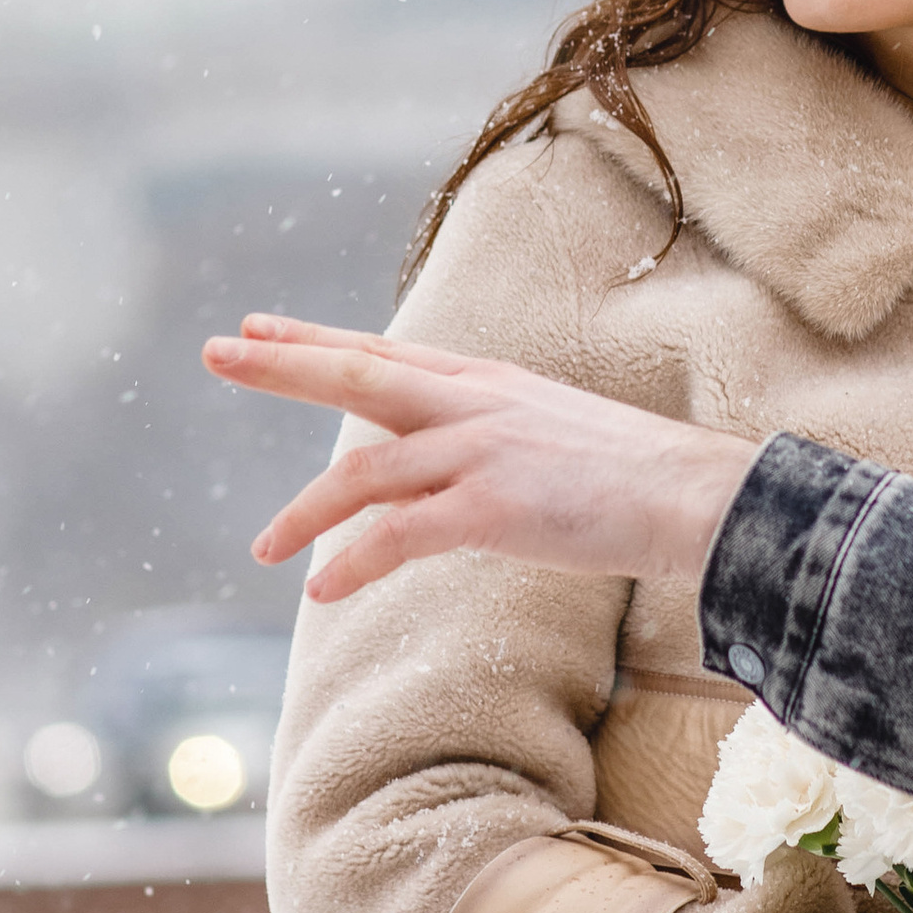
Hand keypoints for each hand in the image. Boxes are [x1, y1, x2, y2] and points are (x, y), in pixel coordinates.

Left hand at [203, 318, 759, 598]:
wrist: (694, 496)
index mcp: (485, 382)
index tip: (259, 327)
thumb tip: (443, 466)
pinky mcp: (493, 506)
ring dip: (304, 512)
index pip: (383, 351)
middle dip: (282, 363)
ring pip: (364, 470)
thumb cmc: (630, 477)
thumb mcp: (547, 434)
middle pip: (358, 374)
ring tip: (263, 547)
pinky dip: (355, 560)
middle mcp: (474, 402)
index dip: (317, 340)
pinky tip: (324, 585)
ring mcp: (480, 451)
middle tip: (217, 351)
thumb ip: (488, 438)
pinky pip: (401, 535)